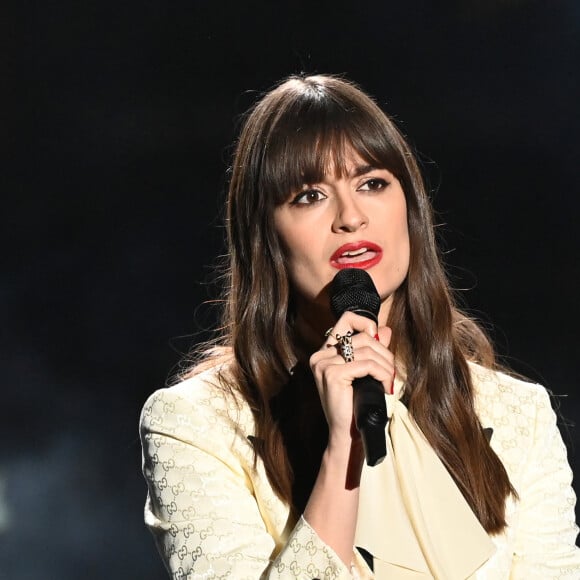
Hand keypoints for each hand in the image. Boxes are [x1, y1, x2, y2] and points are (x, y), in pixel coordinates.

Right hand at [309, 311, 394, 450]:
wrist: (348, 434)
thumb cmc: (357, 406)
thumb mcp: (366, 373)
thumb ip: (373, 350)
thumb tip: (386, 330)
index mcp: (325, 352)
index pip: (346, 318)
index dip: (367, 323)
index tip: (379, 343)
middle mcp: (321, 355)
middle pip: (362, 336)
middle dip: (384, 353)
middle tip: (390, 372)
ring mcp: (324, 364)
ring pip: (367, 350)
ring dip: (386, 366)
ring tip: (389, 382)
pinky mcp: (332, 374)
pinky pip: (366, 364)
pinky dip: (382, 374)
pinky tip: (385, 387)